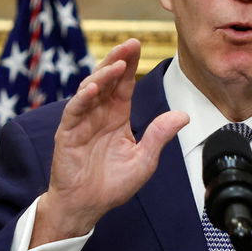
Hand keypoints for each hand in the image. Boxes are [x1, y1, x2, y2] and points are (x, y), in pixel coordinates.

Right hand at [32, 39, 189, 246]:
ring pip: (90, 90)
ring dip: (102, 75)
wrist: (87, 206)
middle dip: (117, 60)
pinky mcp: (67, 134)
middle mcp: (98, 114)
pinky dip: (82, 98)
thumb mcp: (144, 160)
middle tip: (129, 44)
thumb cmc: (112, 185)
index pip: (124, 84)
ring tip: (117, 64)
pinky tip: (93, 88)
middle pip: (107, 79)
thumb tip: (183, 116)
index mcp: (117, 117)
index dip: (130, 64)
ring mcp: (81, 122)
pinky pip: (74, 111)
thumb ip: (159, 136)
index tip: (138, 45)